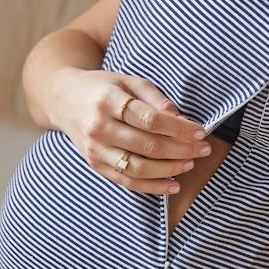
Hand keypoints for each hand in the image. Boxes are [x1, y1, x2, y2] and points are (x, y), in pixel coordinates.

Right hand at [51, 67, 211, 194]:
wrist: (64, 100)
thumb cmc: (103, 88)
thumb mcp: (128, 81)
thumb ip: (154, 97)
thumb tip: (180, 117)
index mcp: (108, 101)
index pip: (151, 120)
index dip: (179, 129)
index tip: (200, 132)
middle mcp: (99, 127)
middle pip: (148, 146)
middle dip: (181, 150)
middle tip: (204, 150)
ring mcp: (96, 150)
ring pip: (138, 168)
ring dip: (169, 170)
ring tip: (190, 164)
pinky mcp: (96, 165)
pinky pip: (127, 182)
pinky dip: (152, 187)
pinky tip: (173, 186)